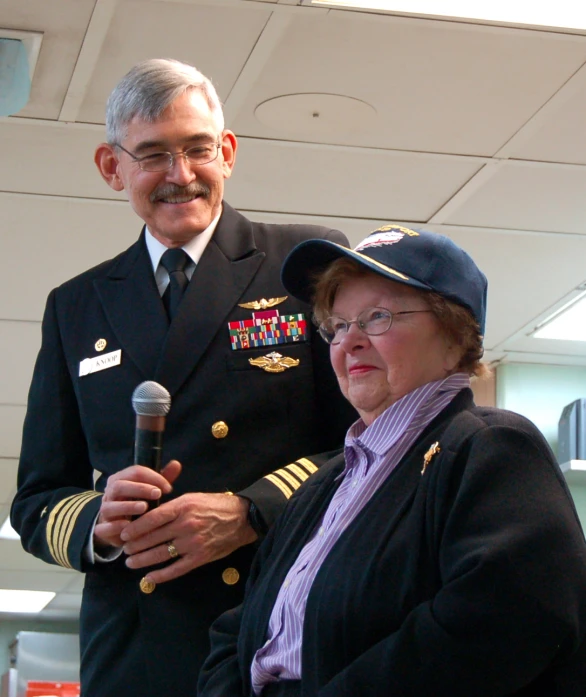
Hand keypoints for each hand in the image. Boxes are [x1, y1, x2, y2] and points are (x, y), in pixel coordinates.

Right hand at [94, 460, 181, 549]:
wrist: (118, 526)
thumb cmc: (138, 503)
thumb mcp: (151, 490)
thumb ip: (162, 478)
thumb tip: (176, 464)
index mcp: (120, 479)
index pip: (135, 471)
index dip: (153, 477)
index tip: (168, 488)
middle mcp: (110, 493)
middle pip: (120, 485)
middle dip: (139, 488)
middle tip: (157, 494)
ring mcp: (104, 511)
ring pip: (110, 506)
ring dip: (127, 506)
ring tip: (144, 508)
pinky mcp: (102, 529)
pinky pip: (103, 528)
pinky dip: (114, 526)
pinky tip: (127, 526)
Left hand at [120, 492, 256, 583]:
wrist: (242, 518)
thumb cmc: (215, 505)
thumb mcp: (192, 498)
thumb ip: (172, 508)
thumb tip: (148, 516)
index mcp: (183, 506)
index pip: (152, 518)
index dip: (135, 528)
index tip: (124, 534)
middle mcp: (186, 525)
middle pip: (153, 538)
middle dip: (135, 545)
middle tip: (124, 550)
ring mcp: (193, 543)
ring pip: (161, 554)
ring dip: (143, 560)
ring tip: (131, 562)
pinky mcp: (200, 557)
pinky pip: (176, 569)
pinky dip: (161, 575)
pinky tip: (149, 578)